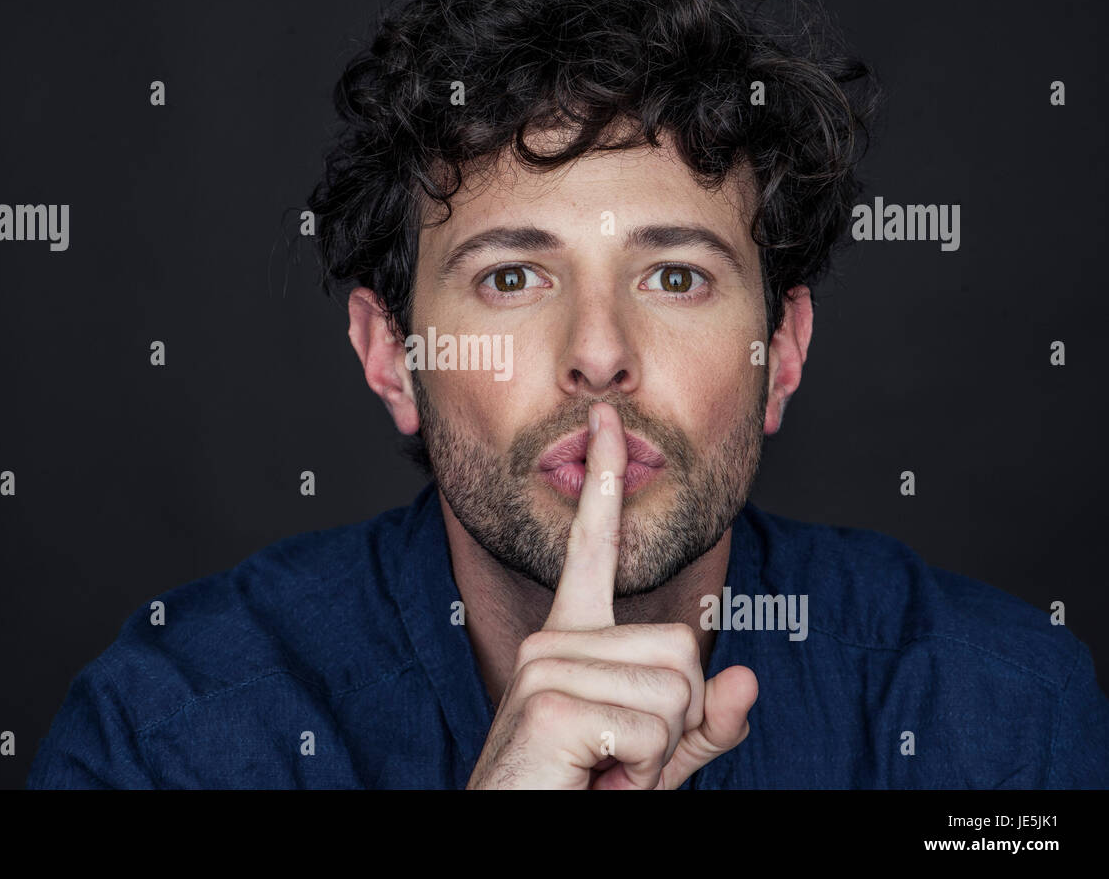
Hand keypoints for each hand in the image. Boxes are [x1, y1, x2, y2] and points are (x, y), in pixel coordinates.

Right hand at [466, 401, 757, 788]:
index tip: (609, 423)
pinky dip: (642, 772)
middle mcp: (553, 640)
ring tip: (603, 768)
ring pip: (677, 690)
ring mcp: (546, 665)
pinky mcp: (549, 700)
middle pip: (684, 648)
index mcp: (571, 640)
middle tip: (620, 756)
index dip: (605, 484)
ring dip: (658, 752)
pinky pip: (653, 728)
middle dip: (677, 719)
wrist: (512, 835)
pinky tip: (593, 776)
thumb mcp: (654, 758)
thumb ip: (700, 724)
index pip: (592, 549)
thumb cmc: (579, 792)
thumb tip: (748, 677)